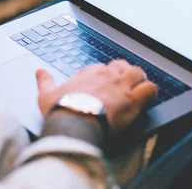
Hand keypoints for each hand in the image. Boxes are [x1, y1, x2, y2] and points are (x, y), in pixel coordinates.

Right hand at [36, 60, 157, 134]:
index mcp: (88, 73)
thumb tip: (39, 71)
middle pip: (121, 66)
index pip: (100, 67)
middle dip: (123, 74)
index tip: (101, 86)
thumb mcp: (46, 94)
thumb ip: (45, 81)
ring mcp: (121, 87)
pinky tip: (149, 99)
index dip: (102, 76)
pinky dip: (151, 93)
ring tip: (138, 89)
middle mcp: (106, 76)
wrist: (74, 124)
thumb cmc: (60, 110)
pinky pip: (149, 89)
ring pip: (138, 73)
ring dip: (139, 80)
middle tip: (122, 85)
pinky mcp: (133, 101)